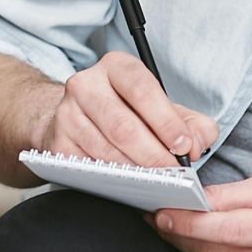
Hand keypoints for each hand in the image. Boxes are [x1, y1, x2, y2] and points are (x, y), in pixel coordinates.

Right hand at [38, 52, 218, 167]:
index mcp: (116, 67)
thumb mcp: (165, 110)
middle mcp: (86, 83)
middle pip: (122, 125)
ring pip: (104, 150)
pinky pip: (87, 168)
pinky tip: (127, 185)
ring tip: (156, 182)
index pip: (142, 89)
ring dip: (134, 172)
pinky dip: (111, 181)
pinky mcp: (56, 143)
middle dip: (153, 155)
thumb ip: (192, 124)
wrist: (79, 120)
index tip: (184, 147)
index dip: (165, 121)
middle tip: (173, 175)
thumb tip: (195, 144)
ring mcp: (66, 113)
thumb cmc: (129, 113)